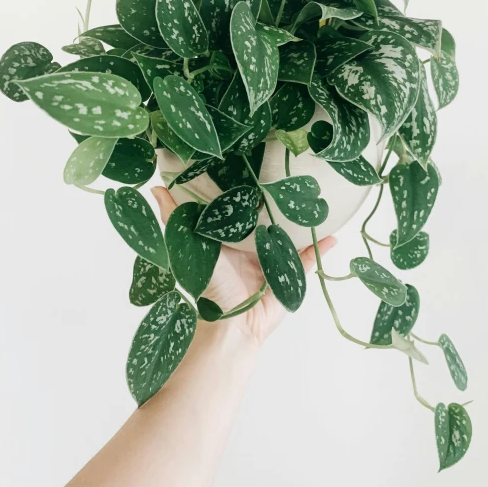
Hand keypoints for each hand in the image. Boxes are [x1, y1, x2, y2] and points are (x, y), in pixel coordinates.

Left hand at [151, 186, 336, 346]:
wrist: (232, 322)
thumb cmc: (209, 285)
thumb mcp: (190, 246)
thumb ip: (175, 220)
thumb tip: (154, 189)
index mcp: (231, 239)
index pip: (241, 209)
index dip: (247, 190)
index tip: (253, 164)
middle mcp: (253, 247)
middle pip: (270, 221)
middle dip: (280, 203)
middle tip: (292, 176)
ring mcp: (274, 261)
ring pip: (292, 237)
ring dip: (303, 222)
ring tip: (316, 200)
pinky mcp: (289, 276)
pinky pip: (307, 259)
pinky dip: (320, 248)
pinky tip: (333, 235)